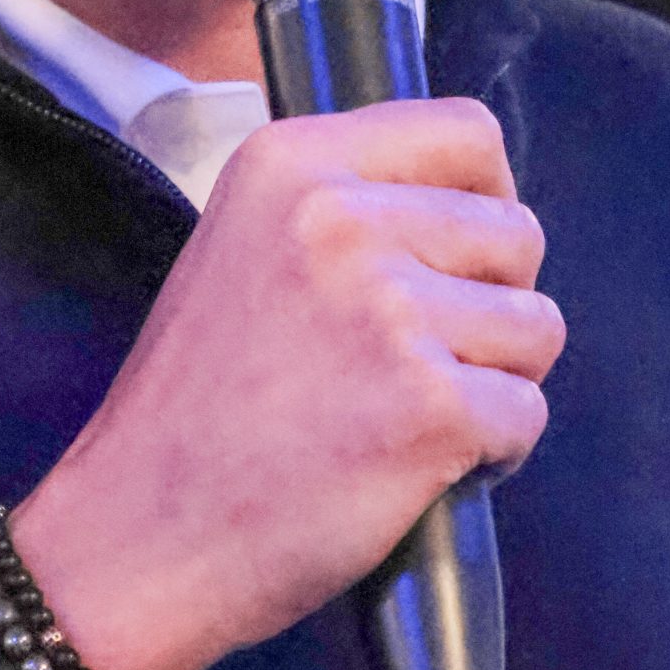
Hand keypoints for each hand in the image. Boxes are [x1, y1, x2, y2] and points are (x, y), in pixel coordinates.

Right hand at [7, 97, 562, 669]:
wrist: (133, 538)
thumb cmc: (191, 412)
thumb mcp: (241, 249)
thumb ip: (344, 211)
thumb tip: (472, 209)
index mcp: (290, 163)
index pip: (467, 131)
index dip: (484, 197)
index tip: (455, 258)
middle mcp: (340, 218)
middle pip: (517, 232)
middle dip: (489, 304)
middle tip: (407, 365)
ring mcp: (389, 311)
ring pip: (536, 325)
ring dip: (493, 381)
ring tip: (401, 418)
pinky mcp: (430, 405)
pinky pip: (526, 414)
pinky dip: (490, 455)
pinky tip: (409, 469)